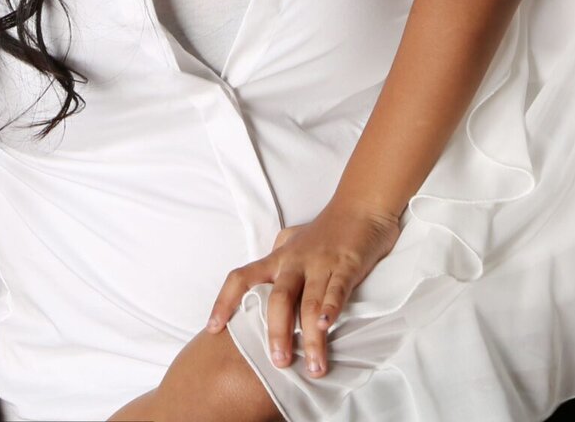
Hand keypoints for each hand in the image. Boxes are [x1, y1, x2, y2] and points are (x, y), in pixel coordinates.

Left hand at [205, 200, 401, 377]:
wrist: (361, 206)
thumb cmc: (326, 229)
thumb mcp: (292, 242)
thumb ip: (276, 262)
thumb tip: (260, 283)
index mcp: (277, 258)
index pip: (242, 277)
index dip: (225, 302)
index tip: (213, 328)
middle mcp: (294, 262)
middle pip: (278, 299)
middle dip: (276, 333)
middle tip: (279, 363)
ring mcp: (320, 264)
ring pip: (309, 303)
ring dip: (310, 337)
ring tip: (314, 367)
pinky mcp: (346, 265)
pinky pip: (336, 290)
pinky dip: (331, 309)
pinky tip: (326, 327)